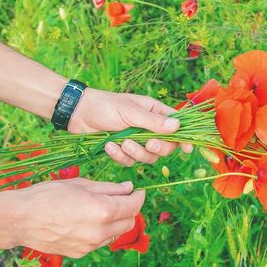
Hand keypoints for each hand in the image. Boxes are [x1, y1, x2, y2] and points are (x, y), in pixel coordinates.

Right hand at [0, 178, 144, 257]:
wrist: (20, 219)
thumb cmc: (47, 195)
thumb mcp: (80, 184)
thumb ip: (108, 188)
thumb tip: (128, 187)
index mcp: (102, 210)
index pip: (133, 206)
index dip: (138, 196)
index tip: (138, 191)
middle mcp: (100, 231)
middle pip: (129, 222)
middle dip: (129, 209)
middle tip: (120, 198)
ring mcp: (90, 245)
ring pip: (115, 233)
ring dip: (116, 221)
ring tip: (101, 209)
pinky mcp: (80, 253)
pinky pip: (100, 242)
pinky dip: (101, 231)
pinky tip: (87, 221)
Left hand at [68, 89, 192, 165]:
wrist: (78, 114)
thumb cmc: (105, 105)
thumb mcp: (130, 111)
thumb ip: (153, 121)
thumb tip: (177, 126)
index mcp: (154, 112)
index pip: (176, 126)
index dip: (184, 138)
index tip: (188, 149)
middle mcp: (148, 127)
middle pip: (165, 147)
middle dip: (157, 148)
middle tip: (148, 144)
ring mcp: (136, 140)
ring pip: (147, 157)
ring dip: (135, 153)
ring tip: (121, 143)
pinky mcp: (123, 150)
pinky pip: (129, 161)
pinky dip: (120, 156)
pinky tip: (109, 146)